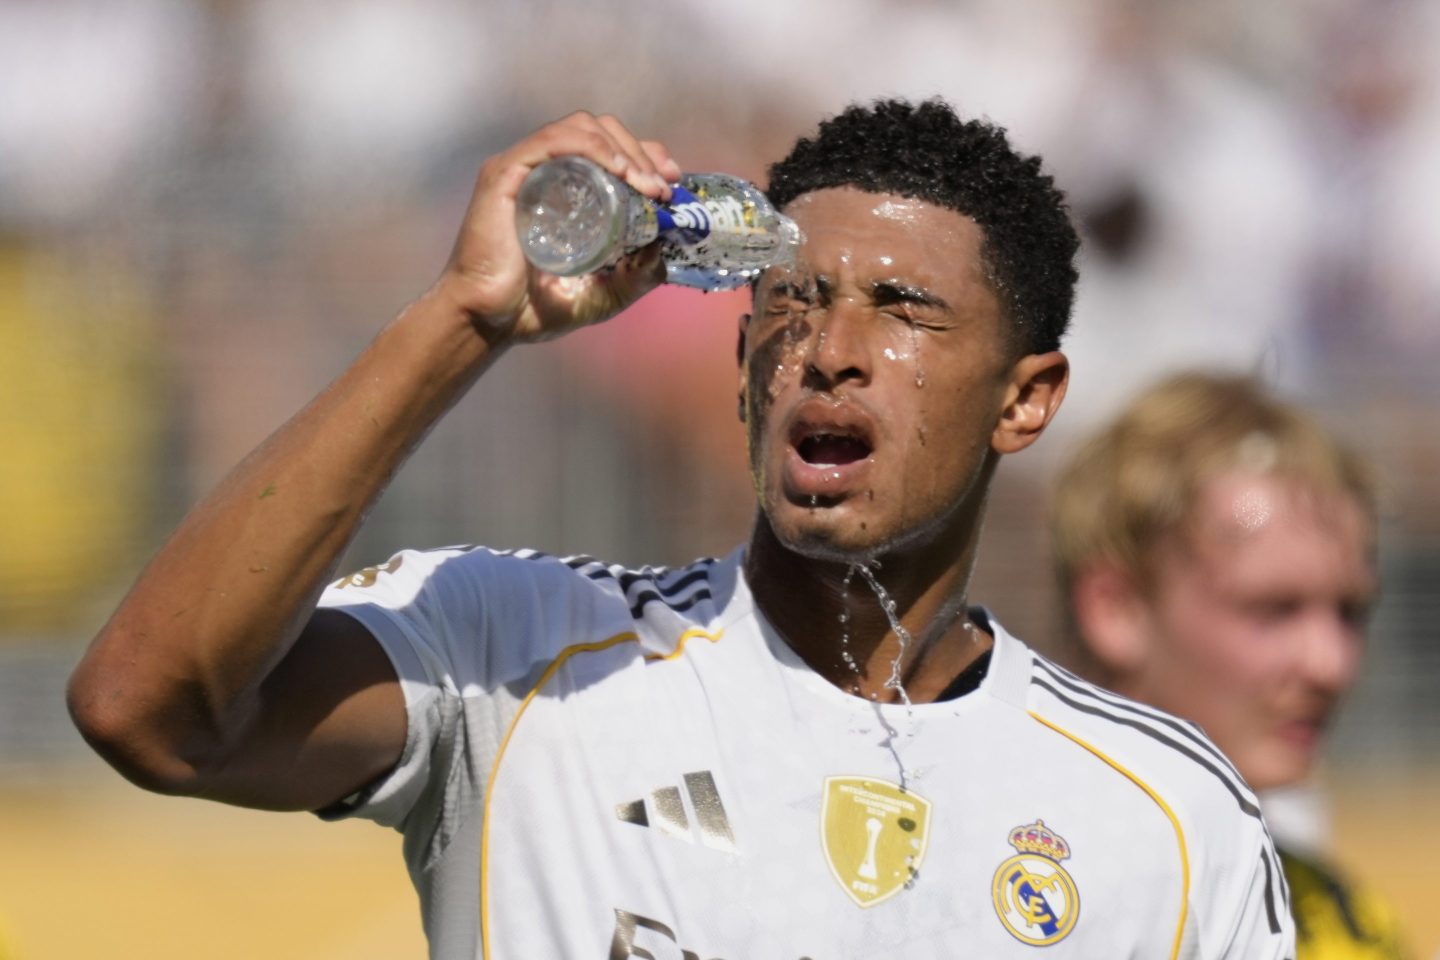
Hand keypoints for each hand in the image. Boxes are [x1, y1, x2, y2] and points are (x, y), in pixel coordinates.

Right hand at [432, 111, 681, 345]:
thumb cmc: (533, 310)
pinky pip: (553, 141)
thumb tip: (665, 254)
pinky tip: (618, 171)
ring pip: (580, 128)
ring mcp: (523, 168)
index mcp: (562, 190)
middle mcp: (543, 171)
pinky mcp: (506, 173)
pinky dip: (591, 147)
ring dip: (623, 150)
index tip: (671, 180)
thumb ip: (634, 278)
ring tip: (647, 185)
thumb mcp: (601, 295)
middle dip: (640, 151)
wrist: (487, 324)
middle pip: (599, 130)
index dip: (644, 155)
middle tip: (664, 186)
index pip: (608, 150)